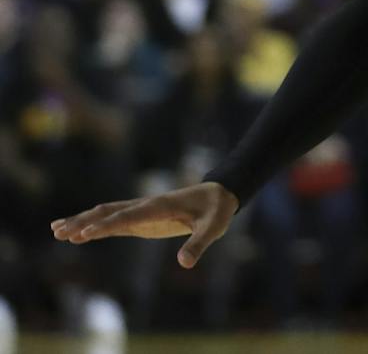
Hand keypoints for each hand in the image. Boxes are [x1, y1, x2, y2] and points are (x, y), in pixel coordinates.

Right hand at [51, 180, 237, 268]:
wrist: (221, 193)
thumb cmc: (217, 210)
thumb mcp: (213, 227)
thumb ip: (199, 244)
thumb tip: (184, 264)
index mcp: (159, 206)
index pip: (128, 216)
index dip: (105, 225)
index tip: (83, 234)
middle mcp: (146, 205)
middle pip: (109, 212)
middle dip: (83, 222)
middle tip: (58, 232)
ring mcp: (143, 211)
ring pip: (107, 214)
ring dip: (83, 221)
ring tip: (56, 230)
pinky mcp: (143, 218)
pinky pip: (114, 221)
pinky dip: (95, 224)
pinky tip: (79, 232)